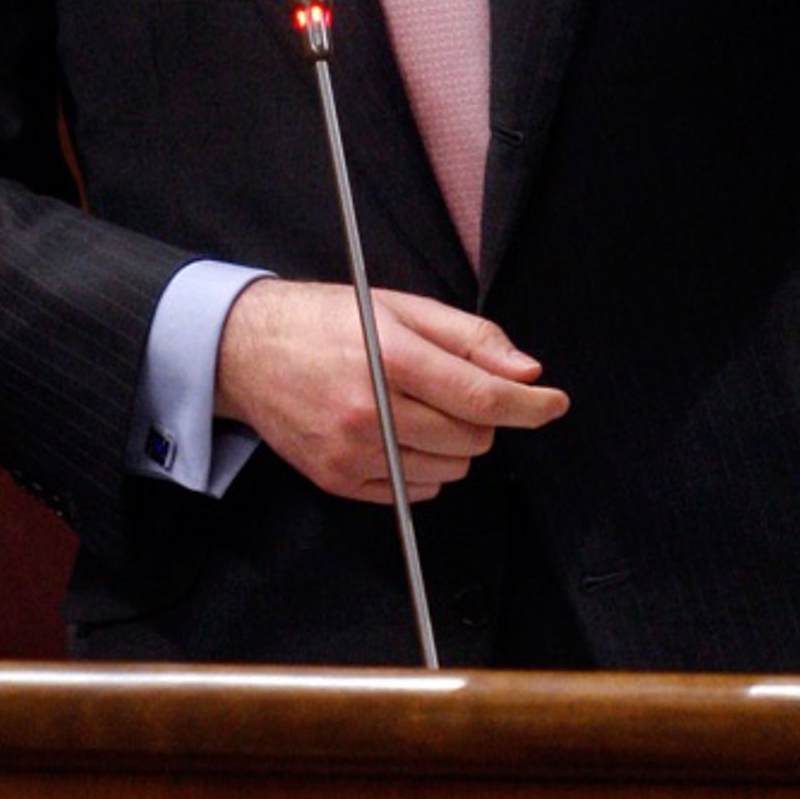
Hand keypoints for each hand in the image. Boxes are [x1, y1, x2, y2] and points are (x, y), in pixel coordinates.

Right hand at [216, 279, 569, 502]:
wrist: (245, 351)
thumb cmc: (325, 321)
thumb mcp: (399, 307)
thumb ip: (468, 338)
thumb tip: (525, 371)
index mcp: (389, 355)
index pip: (480, 395)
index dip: (529, 405)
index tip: (554, 404)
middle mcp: (370, 408)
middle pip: (471, 437)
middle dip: (484, 416)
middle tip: (456, 389)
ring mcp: (351, 450)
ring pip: (450, 469)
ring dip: (455, 444)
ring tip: (421, 408)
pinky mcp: (336, 479)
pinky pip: (414, 491)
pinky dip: (424, 467)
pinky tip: (400, 434)